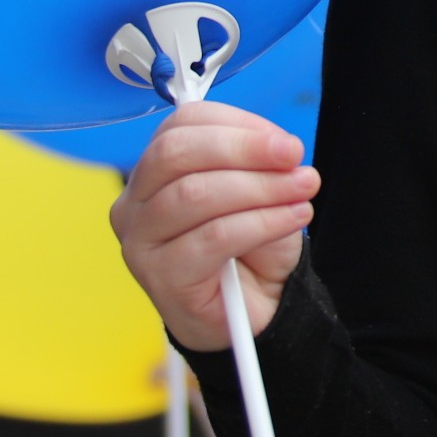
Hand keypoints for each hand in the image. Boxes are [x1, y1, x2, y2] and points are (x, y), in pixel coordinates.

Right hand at [110, 102, 317, 351]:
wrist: (251, 312)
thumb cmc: (249, 245)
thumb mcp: (259, 191)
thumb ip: (260, 163)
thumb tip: (281, 149)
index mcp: (154, 169)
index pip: (182, 124)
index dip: (238, 125)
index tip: (284, 142)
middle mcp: (134, 203)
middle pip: (177, 153)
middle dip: (244, 149)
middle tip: (293, 156)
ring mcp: (140, 242)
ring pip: (195, 194)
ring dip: (260, 188)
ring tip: (302, 192)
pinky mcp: (161, 278)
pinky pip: (214, 237)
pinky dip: (262, 222)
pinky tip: (291, 219)